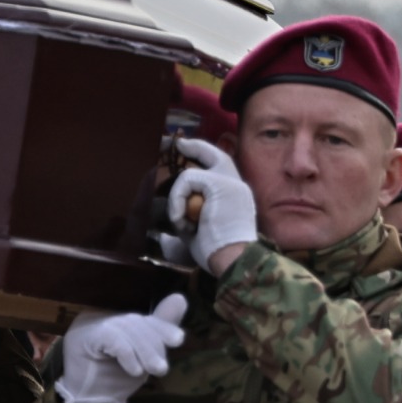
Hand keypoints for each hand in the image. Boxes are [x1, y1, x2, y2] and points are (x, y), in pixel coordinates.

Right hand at [55, 295, 187, 402]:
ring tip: (155, 370)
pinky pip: (110, 337)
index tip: (178, 340)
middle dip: (153, 344)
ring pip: (124, 328)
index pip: (141, 319)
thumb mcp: (142, 357)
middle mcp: (98, 317)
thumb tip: (180, 299)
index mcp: (113, 319)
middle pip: (133, 322)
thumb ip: (158, 332)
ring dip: (144, 351)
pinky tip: (135, 370)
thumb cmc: (114, 381)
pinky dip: (127, 353)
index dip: (161, 327)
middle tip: (162, 368)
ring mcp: (87, 325)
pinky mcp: (81, 336)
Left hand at [167, 138, 257, 273]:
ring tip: (181, 222)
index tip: (184, 148)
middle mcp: (236, 185)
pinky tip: (182, 220)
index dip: (203, 156)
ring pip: (191, 174)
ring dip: (177, 198)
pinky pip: (188, 180)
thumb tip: (165, 232)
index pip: (220, 169)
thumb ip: (188, 223)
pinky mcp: (219, 183)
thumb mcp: (200, 234)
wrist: (233, 259)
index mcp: (235, 196)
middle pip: (215, 153)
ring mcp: (230, 181)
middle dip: (194, 146)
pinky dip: (177, 200)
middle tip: (177, 143)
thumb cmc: (217, 254)